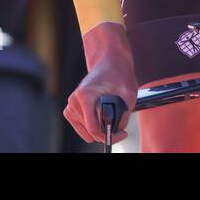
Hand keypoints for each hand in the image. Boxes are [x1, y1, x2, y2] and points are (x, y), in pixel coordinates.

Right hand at [63, 22, 137, 144]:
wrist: (110, 63)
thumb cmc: (119, 75)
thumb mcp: (129, 94)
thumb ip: (124, 114)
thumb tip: (118, 130)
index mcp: (85, 96)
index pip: (94, 128)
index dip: (109, 136)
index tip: (122, 133)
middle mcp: (74, 101)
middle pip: (90, 132)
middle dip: (106, 132)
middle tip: (120, 126)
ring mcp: (70, 106)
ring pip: (87, 132)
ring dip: (100, 128)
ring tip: (111, 114)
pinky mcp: (70, 110)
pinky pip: (83, 128)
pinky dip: (94, 126)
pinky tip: (102, 114)